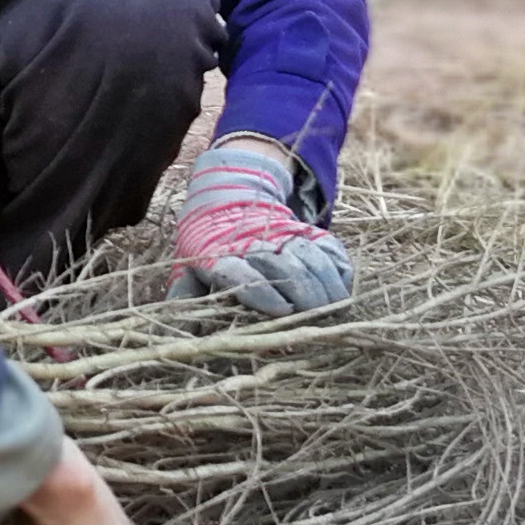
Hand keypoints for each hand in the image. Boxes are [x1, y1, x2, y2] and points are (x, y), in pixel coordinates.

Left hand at [171, 135, 352, 315]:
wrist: (224, 201)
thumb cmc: (206, 247)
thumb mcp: (189, 269)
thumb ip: (186, 293)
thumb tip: (181, 322)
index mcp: (220, 255)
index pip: (242, 274)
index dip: (263, 292)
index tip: (282, 310)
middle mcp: (254, 244)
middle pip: (284, 265)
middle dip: (304, 292)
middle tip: (317, 316)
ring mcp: (282, 235)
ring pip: (309, 255)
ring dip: (325, 281)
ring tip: (336, 307)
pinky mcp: (303, 231)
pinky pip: (327, 245)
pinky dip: (338, 264)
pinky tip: (344, 284)